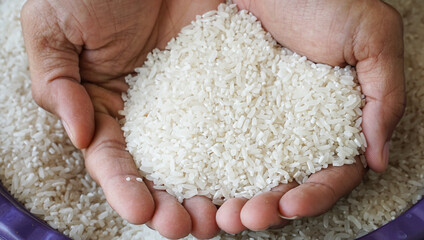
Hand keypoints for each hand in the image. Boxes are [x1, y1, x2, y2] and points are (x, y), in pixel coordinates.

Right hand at [21, 0, 223, 237]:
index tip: (142, 212)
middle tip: (187, 226)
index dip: (124, 188)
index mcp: (101, 106)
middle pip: (156, 168)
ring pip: (196, 154)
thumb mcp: (54, 30)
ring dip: (207, 189)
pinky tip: (251, 173)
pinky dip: (240, 146)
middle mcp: (144, 111)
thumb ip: (57, 85)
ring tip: (222, 217)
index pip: (111, 159)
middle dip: (169, 202)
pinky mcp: (215, 78)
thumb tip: (77, 136)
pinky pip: (230, 115)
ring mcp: (183, 98)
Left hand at [216, 0, 404, 232]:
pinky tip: (191, 183)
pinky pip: (213, 143)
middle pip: (284, 182)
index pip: (330, 173)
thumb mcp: (371, 37)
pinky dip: (205, 168)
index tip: (289, 204)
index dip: (314, 195)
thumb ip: (384, 96)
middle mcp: (294, 127)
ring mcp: (256, 119)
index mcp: (333, 120)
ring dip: (233, 198)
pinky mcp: (223, 106)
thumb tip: (378, 158)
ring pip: (247, 172)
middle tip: (242, 219)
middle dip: (266, 207)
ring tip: (214, 213)